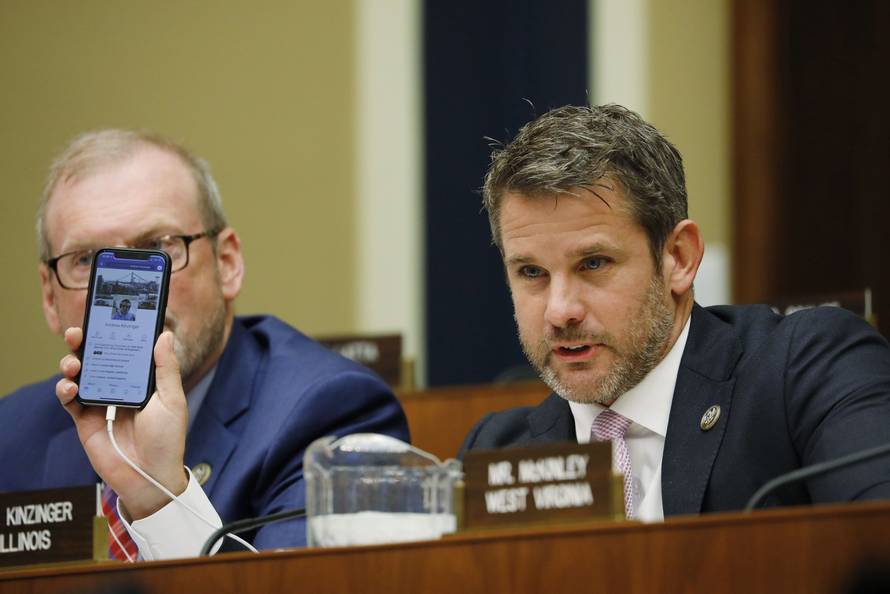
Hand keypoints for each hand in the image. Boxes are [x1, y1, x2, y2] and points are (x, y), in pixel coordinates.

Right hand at [56, 328, 188, 519]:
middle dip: (84, 342)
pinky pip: (70, 400)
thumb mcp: (172, 400)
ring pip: (79, 375)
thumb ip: (166, 368)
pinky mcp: (85, 421)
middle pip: (96, 357)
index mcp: (140, 379)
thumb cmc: (167, 439)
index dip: (113, 333)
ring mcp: (100, 403)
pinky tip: (70, 387)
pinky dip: (65, 390)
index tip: (105, 316)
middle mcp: (118, 387)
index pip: (123, 350)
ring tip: (74, 363)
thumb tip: (165, 335)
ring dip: (72, 363)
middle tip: (77, 332)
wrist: (150, 476)